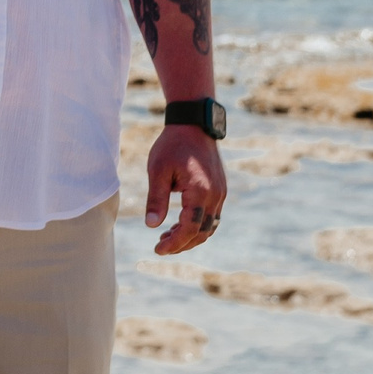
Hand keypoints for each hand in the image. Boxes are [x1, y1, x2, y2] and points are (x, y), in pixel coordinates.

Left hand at [144, 126, 226, 254]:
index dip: (174, 243)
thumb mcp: (158, 170)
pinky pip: (212, 216)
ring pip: (209, 226)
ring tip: (167, 238)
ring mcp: (220, 193)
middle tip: (160, 246)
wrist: (194, 124)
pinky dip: (198, 225)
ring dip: (190, 236)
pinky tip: (180, 224)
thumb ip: (156, 199)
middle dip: (182, 243)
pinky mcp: (220, 190)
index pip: (189, 229)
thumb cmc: (172, 145)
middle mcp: (215, 196)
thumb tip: (152, 226)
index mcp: (200, 192)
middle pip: (202, 232)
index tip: (158, 249)